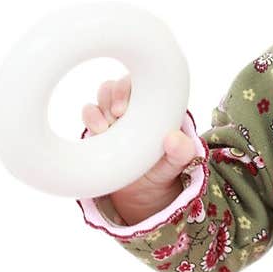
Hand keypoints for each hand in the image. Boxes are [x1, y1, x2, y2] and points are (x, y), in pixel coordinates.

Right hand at [82, 74, 197, 223]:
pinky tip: (97, 133)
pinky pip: (89, 111)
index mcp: (156, 104)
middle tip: (117, 115)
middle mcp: (135, 104)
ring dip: (101, 108)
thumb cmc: (165, 167)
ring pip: (103, 94)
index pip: (145, 82)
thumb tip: (173, 138)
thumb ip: (183, 151)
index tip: (127, 107)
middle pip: (120, 84)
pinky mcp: (100, 125)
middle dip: (115, 95)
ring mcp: (115, 113)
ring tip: (106, 129)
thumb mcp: (179, 162)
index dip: (134, 87)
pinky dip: (90, 117)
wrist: (145, 190)